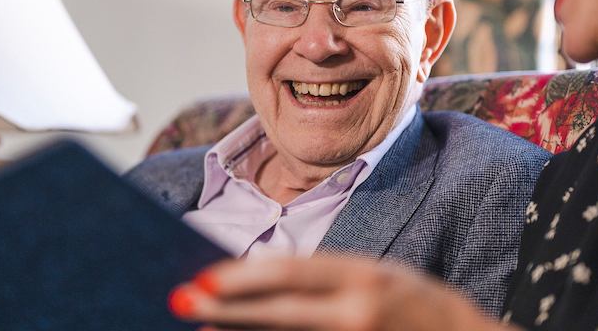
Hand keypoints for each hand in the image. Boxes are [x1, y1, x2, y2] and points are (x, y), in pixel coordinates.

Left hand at [168, 254, 510, 330]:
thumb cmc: (416, 307)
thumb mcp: (377, 275)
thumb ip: (324, 278)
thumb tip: (259, 279)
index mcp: (364, 276)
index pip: (290, 273)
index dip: (241, 277)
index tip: (202, 278)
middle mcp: (358, 313)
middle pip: (278, 313)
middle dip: (224, 311)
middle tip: (181, 301)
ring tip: (202, 330)